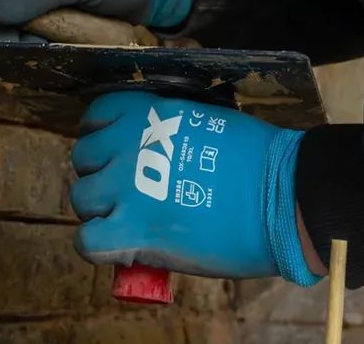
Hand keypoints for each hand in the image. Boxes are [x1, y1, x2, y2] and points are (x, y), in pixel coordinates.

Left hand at [68, 91, 321, 284]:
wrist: (281, 197)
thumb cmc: (257, 161)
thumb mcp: (205, 123)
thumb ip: (169, 135)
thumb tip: (157, 158)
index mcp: (147, 113)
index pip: (96, 117)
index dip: (102, 139)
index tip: (116, 156)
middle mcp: (126, 144)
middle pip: (84, 160)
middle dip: (102, 177)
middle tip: (128, 196)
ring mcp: (125, 188)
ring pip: (82, 200)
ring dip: (100, 213)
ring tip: (129, 225)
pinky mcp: (131, 232)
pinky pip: (87, 241)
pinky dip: (100, 248)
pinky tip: (124, 250)